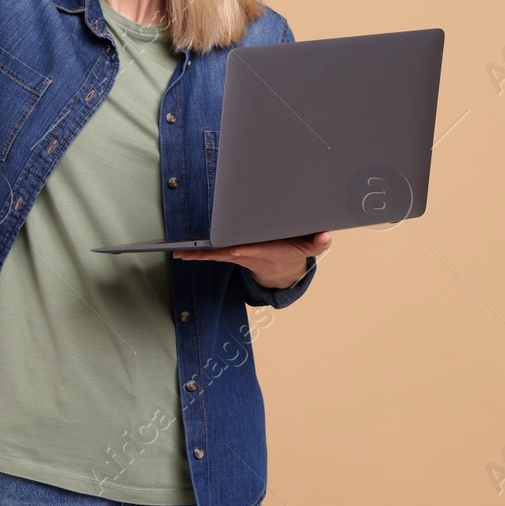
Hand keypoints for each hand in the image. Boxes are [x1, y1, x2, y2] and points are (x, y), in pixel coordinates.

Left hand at [173, 231, 332, 288]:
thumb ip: (318, 241)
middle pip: (226, 252)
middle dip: (210, 252)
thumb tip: (326, 235)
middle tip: (190, 251)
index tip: (233, 249)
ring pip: (215, 254)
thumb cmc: (292, 253)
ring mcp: (237, 255)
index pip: (251, 250)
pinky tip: (180, 252)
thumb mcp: (309, 246)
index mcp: (264, 251)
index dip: (242, 250)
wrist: (281, 270)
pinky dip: (196, 253)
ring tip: (178, 252)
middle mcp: (247, 254)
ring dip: (197, 253)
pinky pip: (211, 253)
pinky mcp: (230, 253)